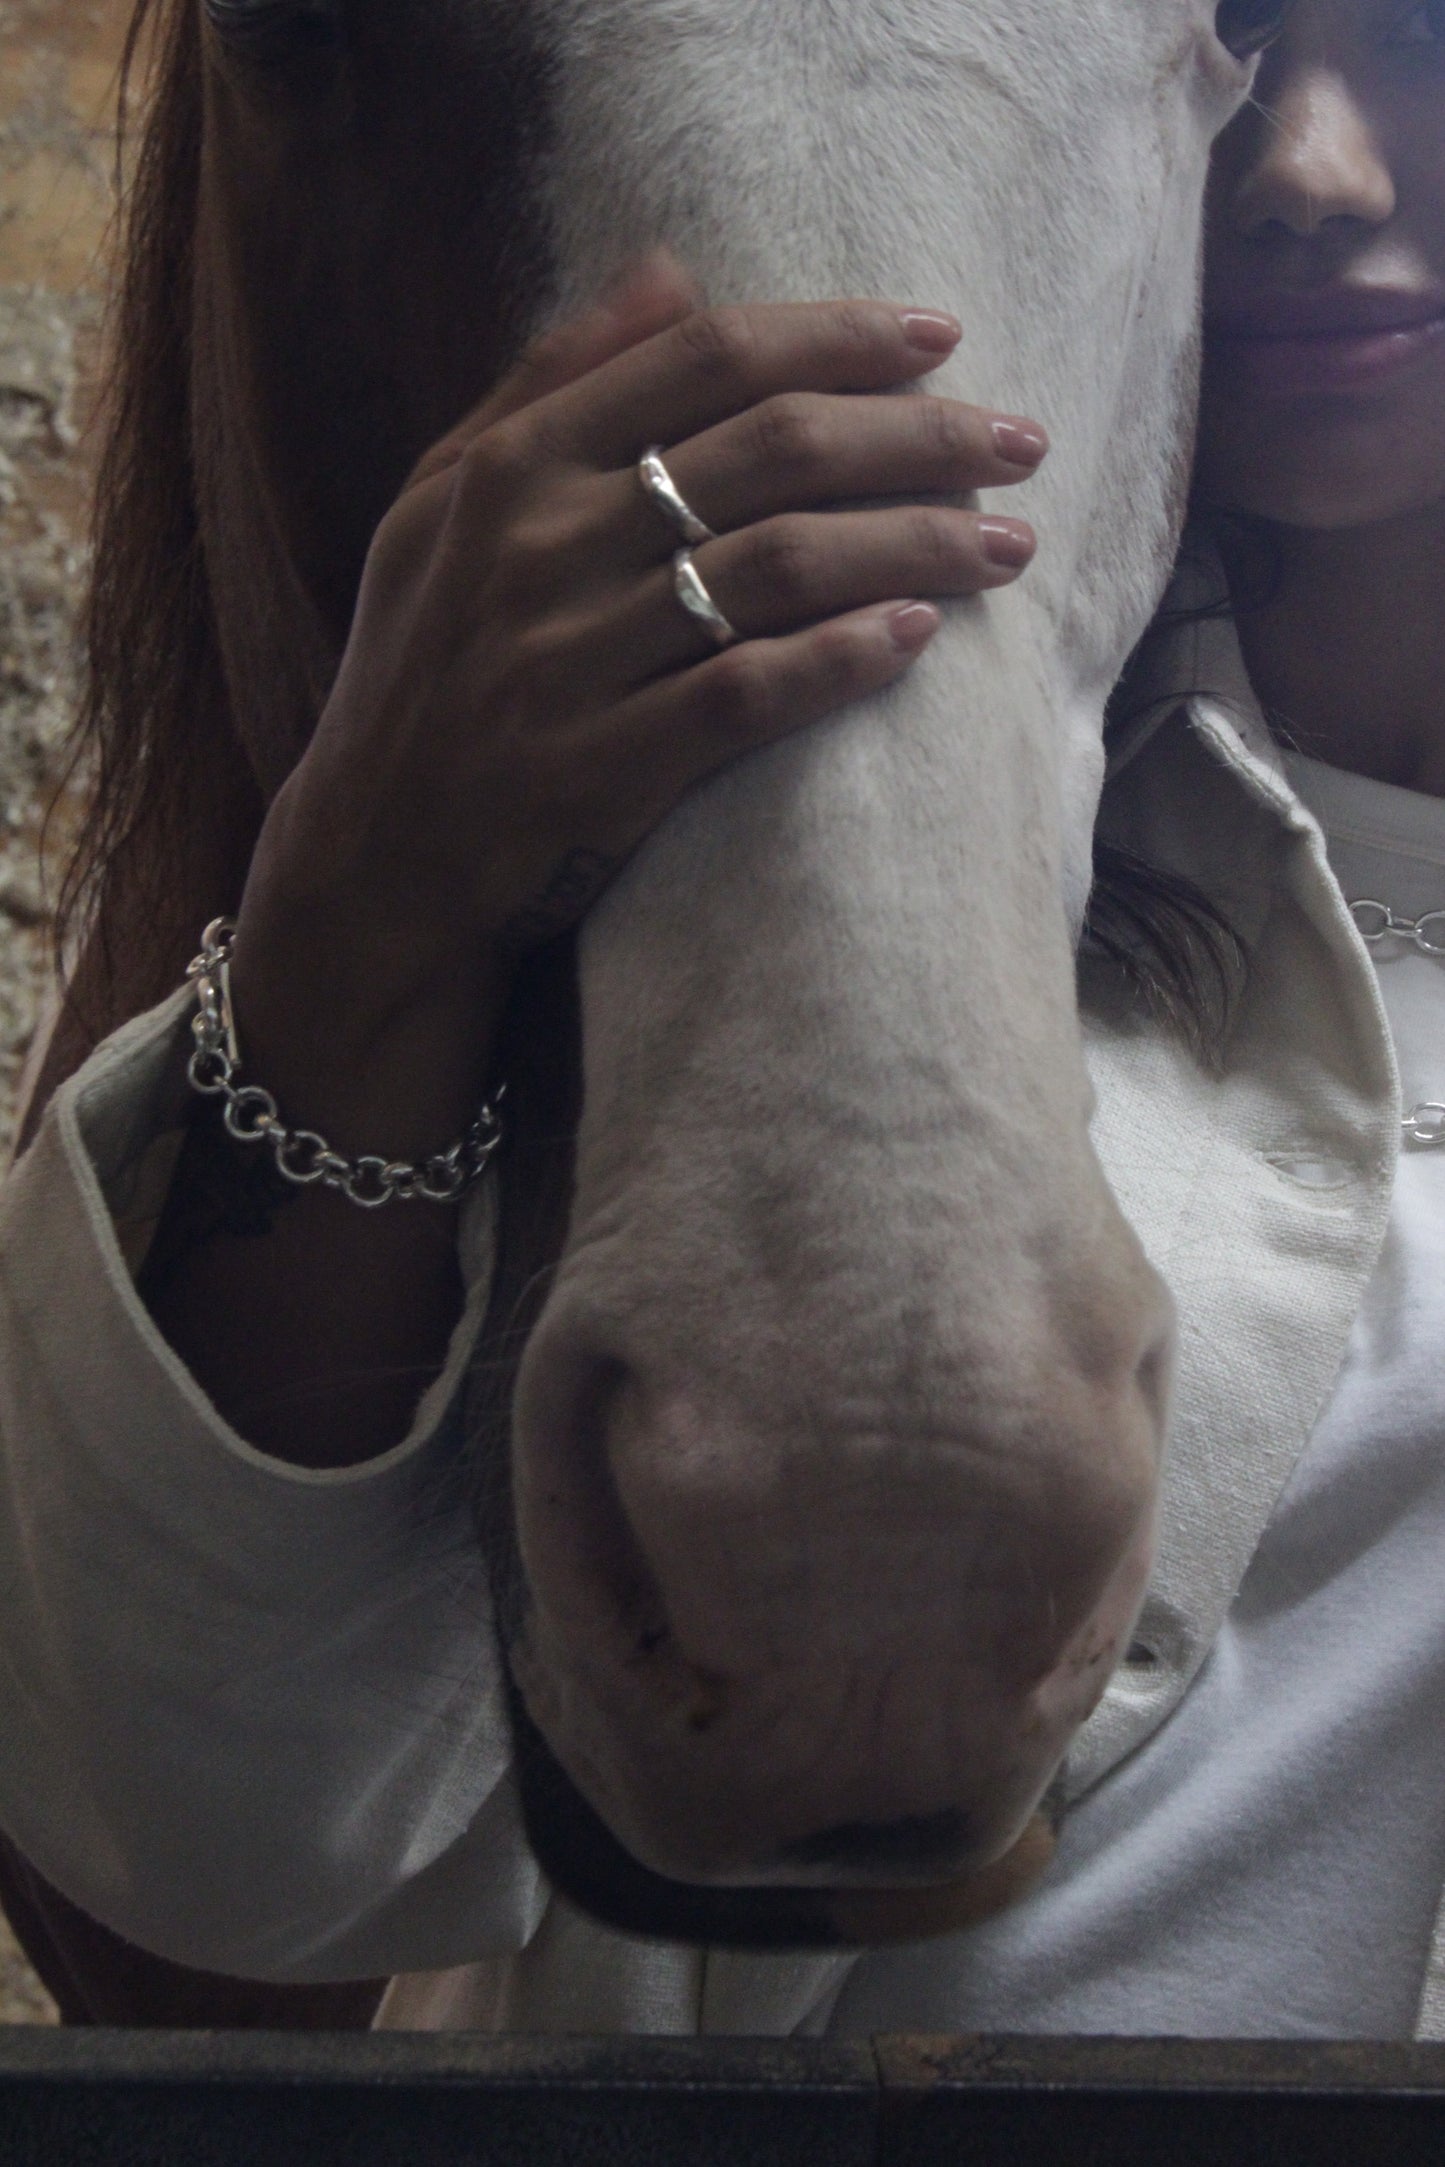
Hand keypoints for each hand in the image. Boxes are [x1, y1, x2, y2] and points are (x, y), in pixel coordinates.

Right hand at [231, 254, 1047, 1137]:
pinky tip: (917, 636)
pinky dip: (841, 659)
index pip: (704, 360)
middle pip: (769, 451)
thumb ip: (551, 384)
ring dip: (915, 544)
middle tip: (1018, 442)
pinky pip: (747, 694)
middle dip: (916, 436)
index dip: (836, 338)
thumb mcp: (446, 507)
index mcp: (508, 466)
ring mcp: (566, 661)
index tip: (939, 341)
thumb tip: (670, 271)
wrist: (376, 857)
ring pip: (780, 567)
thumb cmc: (427, 668)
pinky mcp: (599, 768)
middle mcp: (536, 548)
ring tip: (1006, 544)